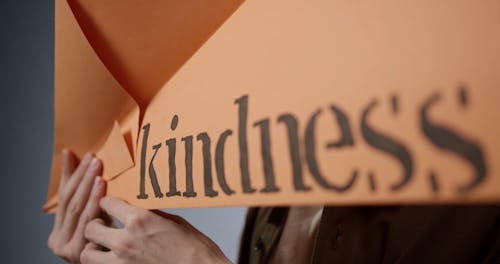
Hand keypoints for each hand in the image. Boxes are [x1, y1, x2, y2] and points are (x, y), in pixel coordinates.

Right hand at [48, 150, 105, 262]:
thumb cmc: (120, 246)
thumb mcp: (101, 222)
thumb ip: (95, 203)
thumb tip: (93, 168)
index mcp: (58, 233)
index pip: (62, 196)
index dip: (67, 173)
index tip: (71, 152)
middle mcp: (58, 242)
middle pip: (69, 201)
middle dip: (80, 176)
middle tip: (92, 157)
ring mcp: (68, 249)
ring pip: (77, 209)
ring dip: (87, 185)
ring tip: (96, 168)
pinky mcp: (81, 253)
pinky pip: (89, 221)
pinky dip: (95, 201)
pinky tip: (103, 187)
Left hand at [81, 196, 230, 263]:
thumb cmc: (195, 250)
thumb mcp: (175, 221)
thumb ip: (151, 214)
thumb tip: (141, 208)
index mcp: (140, 220)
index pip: (107, 203)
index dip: (108, 203)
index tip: (110, 205)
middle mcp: (126, 241)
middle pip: (90, 228)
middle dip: (95, 225)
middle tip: (103, 225)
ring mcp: (122, 263)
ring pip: (86, 253)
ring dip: (92, 248)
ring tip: (102, 246)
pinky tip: (112, 260)